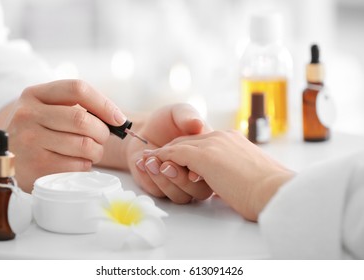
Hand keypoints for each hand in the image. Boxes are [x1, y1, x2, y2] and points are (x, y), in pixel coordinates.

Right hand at [5, 79, 126, 191]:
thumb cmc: (34, 132)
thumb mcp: (45, 109)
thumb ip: (74, 107)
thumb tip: (116, 119)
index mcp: (35, 94)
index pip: (77, 89)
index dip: (104, 103)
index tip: (118, 118)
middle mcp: (28, 115)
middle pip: (83, 120)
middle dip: (102, 132)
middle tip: (102, 138)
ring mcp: (29, 141)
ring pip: (84, 145)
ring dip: (96, 151)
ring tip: (91, 152)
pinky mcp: (35, 166)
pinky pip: (77, 165)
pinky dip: (85, 165)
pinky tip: (77, 162)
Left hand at [125, 104, 213, 203]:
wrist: (144, 129)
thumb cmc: (167, 120)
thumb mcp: (178, 112)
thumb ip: (187, 117)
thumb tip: (197, 124)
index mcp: (209, 156)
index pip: (213, 171)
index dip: (203, 174)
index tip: (191, 174)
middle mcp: (198, 173)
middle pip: (199, 191)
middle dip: (180, 179)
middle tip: (165, 164)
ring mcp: (180, 184)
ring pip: (180, 197)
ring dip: (164, 181)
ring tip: (149, 161)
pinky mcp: (162, 189)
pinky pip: (159, 193)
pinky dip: (149, 179)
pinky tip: (141, 162)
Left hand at [146, 130, 294, 220]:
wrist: (277, 191)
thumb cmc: (269, 189)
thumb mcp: (250, 174)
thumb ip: (235, 169)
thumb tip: (226, 179)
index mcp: (232, 140)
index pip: (200, 143)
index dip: (184, 153)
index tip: (172, 161)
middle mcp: (222, 138)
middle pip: (187, 142)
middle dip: (169, 152)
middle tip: (154, 160)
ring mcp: (214, 144)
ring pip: (180, 147)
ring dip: (162, 155)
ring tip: (148, 161)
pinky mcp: (205, 156)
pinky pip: (176, 154)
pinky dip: (163, 158)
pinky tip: (154, 162)